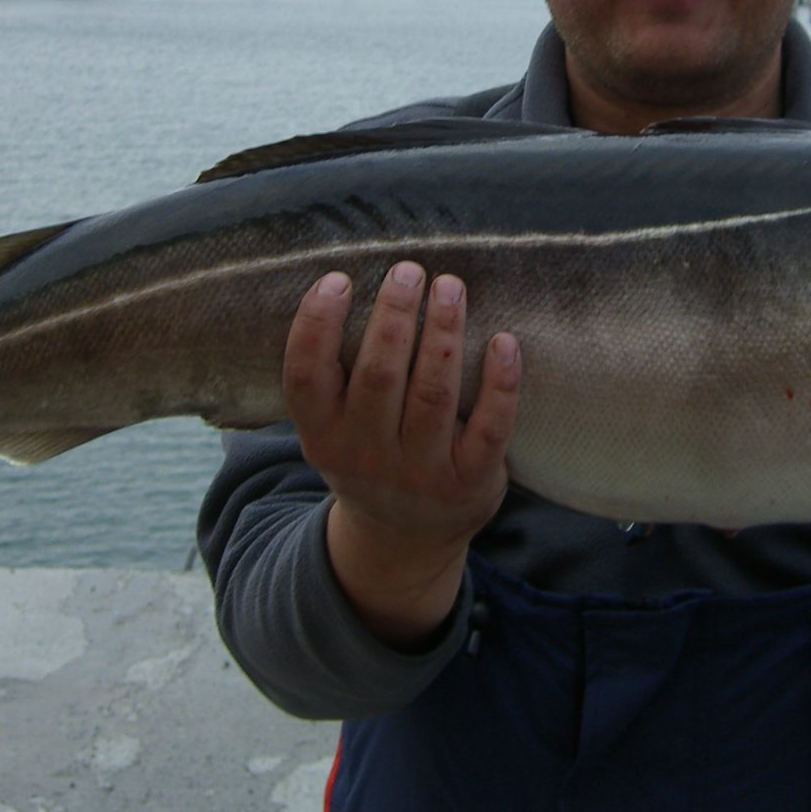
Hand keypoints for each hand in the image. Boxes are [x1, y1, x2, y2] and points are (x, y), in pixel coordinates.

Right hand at [282, 262, 519, 648]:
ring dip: (444, 333)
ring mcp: (420, 472)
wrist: (404, 541)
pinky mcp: (470, 480)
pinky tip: (505, 341)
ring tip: (450, 287)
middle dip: (394, 317)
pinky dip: (500, 383)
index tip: (338, 279)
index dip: (315, 324)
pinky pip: (490, 427)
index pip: (305, 376)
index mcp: (323, 434)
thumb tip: (345, 279)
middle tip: (408, 270)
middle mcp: (366, 454)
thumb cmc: (369, 454)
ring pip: (433, 393)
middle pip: (378, 376)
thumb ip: (334, 375)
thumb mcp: (332, 429)